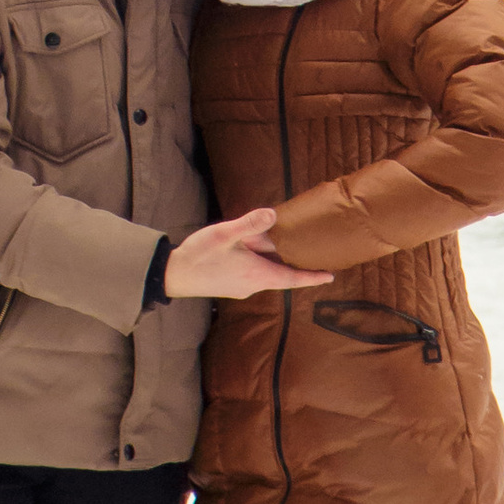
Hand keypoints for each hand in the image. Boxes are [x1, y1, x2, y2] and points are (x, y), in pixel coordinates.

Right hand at [165, 212, 329, 301]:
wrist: (174, 275)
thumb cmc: (199, 255)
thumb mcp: (224, 234)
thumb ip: (249, 224)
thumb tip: (273, 215)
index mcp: (256, 274)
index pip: (292, 278)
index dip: (312, 277)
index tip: (330, 276)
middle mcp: (252, 284)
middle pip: (281, 275)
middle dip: (296, 266)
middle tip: (312, 255)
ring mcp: (241, 288)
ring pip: (266, 274)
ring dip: (275, 263)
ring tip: (282, 248)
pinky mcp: (231, 286)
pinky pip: (254, 275)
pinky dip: (261, 264)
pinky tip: (253, 252)